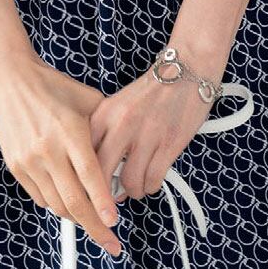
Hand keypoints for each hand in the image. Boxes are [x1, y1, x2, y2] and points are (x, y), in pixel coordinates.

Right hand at [0, 50, 121, 256]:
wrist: (9, 79)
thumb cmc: (52, 87)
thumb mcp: (87, 100)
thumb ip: (106, 127)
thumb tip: (126, 153)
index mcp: (70, 132)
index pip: (91, 176)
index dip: (104, 203)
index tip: (115, 222)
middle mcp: (48, 150)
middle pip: (74, 201)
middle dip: (95, 227)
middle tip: (111, 243)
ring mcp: (29, 160)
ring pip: (57, 205)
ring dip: (77, 218)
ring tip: (93, 221)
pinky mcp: (16, 166)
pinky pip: (40, 197)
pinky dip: (57, 205)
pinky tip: (69, 202)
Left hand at [90, 66, 213, 202]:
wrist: (186, 70)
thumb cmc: (152, 90)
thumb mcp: (117, 105)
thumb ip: (104, 133)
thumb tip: (95, 169)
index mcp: (104, 114)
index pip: (81, 155)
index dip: (81, 178)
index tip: (85, 189)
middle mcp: (121, 125)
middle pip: (100, 174)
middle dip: (102, 193)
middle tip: (107, 198)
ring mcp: (146, 136)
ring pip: (128, 183)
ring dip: (131, 191)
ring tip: (133, 187)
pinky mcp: (169, 145)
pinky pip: (153, 180)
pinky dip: (150, 186)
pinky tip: (150, 180)